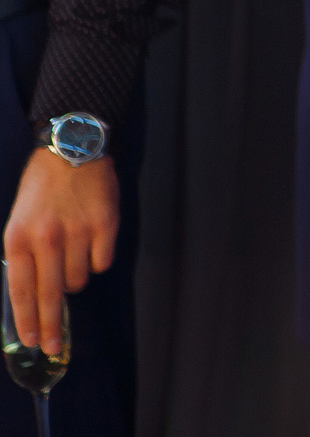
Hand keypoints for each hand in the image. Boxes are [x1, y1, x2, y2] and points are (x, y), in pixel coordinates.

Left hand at [4, 151, 117, 357]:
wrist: (72, 148)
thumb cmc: (42, 188)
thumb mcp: (19, 220)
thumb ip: (24, 256)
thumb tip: (32, 297)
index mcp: (19, 238)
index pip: (21, 291)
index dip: (26, 320)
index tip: (30, 341)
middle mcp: (46, 237)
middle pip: (50, 295)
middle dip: (51, 325)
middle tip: (51, 346)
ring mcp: (78, 231)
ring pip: (79, 279)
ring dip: (75, 277)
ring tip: (72, 255)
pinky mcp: (105, 224)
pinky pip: (102, 262)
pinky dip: (96, 260)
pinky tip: (91, 243)